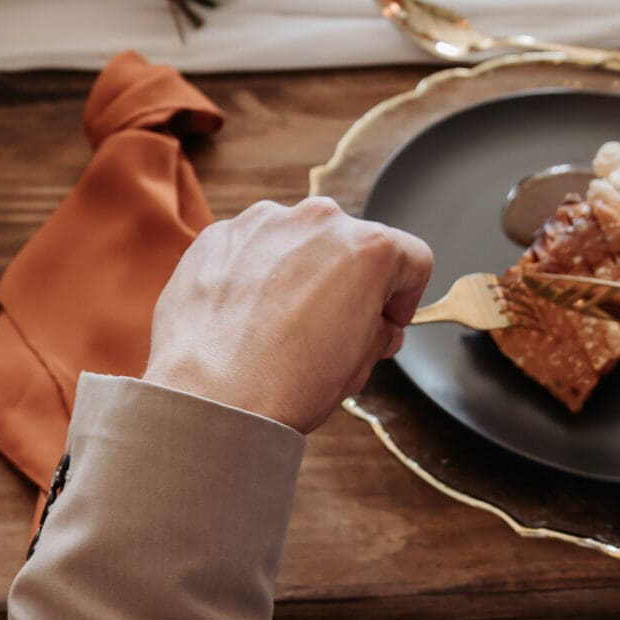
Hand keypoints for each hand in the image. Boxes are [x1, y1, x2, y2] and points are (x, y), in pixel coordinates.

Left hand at [143, 198, 433, 433]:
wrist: (208, 398)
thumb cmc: (282, 385)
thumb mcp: (359, 365)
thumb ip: (378, 331)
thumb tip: (376, 324)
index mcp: (367, 249)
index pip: (411, 259)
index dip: (405, 297)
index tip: (388, 319)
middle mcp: (316, 222)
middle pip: (350, 244)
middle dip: (348, 281)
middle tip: (331, 327)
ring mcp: (262, 223)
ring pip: (297, 241)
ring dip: (298, 272)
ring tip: (279, 324)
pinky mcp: (218, 236)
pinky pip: (250, 247)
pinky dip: (252, 273)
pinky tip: (244, 316)